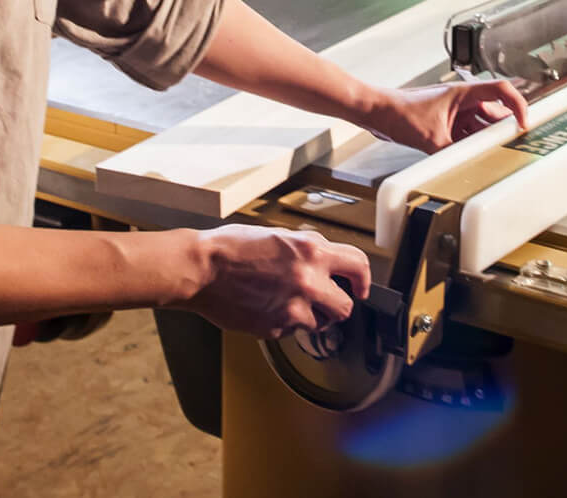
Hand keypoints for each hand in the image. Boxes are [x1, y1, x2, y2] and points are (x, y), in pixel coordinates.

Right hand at [183, 225, 370, 339]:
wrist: (203, 269)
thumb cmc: (233, 247)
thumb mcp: (279, 235)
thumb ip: (307, 249)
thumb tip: (326, 261)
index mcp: (311, 252)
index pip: (358, 265)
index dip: (363, 279)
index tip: (361, 287)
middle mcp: (308, 281)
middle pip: (345, 307)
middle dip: (336, 305)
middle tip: (323, 300)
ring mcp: (293, 308)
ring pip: (320, 324)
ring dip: (309, 316)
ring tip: (287, 301)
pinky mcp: (276, 329)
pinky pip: (292, 331)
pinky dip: (284, 323)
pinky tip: (267, 307)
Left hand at [369, 79, 526, 153]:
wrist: (376, 112)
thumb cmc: (398, 112)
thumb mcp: (431, 138)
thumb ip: (453, 153)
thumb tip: (470, 169)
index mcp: (463, 93)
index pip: (502, 90)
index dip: (518, 105)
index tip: (524, 124)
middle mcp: (462, 101)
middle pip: (495, 113)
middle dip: (504, 130)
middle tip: (514, 147)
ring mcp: (455, 113)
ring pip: (481, 127)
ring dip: (486, 141)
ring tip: (495, 156)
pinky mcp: (446, 124)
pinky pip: (467, 136)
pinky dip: (472, 146)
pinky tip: (473, 159)